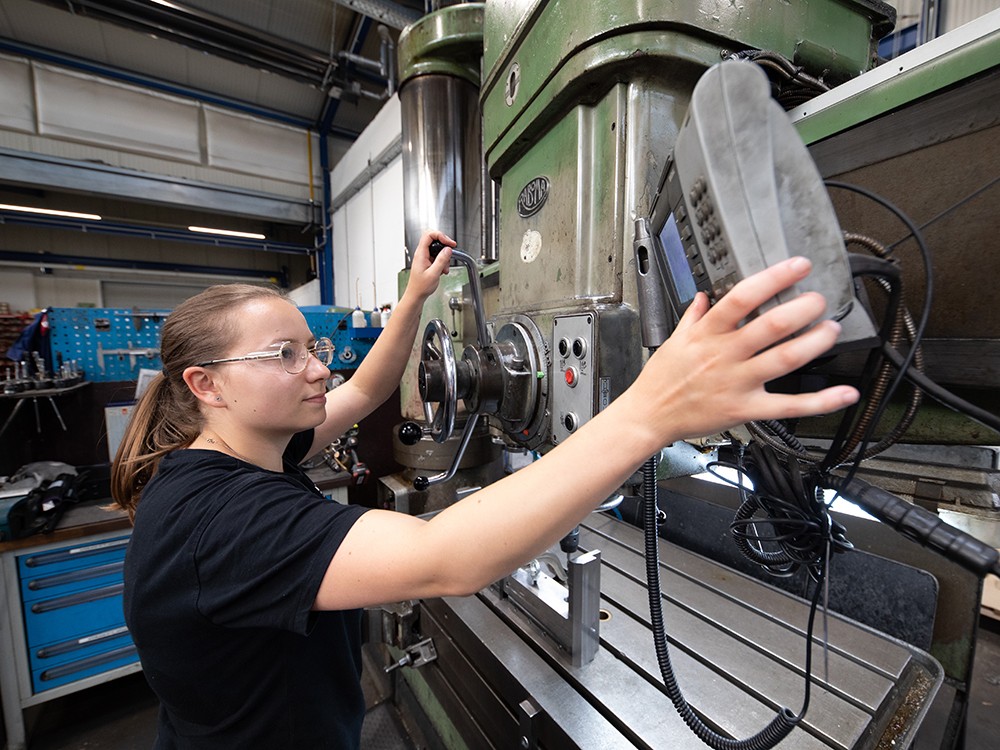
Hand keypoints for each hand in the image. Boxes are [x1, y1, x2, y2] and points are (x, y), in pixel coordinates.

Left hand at [406, 231, 454, 301]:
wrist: (416, 295)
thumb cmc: (421, 287)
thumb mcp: (433, 273)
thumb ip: (441, 260)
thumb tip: (448, 250)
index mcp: (421, 254)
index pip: (429, 235)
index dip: (441, 236)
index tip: (450, 243)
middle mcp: (422, 253)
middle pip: (434, 239)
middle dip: (444, 245)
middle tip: (451, 250)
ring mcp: (424, 257)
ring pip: (437, 249)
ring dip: (444, 257)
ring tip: (445, 267)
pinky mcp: (428, 261)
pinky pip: (437, 256)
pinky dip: (443, 262)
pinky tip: (443, 270)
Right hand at [625, 256, 859, 446]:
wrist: (649, 416)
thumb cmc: (660, 380)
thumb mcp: (673, 340)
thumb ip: (692, 316)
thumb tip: (704, 296)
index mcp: (707, 334)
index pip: (741, 297)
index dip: (773, 279)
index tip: (797, 267)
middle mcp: (724, 355)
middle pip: (770, 326)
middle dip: (802, 309)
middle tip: (819, 299)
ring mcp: (737, 383)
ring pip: (784, 359)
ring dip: (815, 342)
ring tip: (831, 329)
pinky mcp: (746, 409)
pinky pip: (789, 406)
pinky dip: (820, 401)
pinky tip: (845, 393)